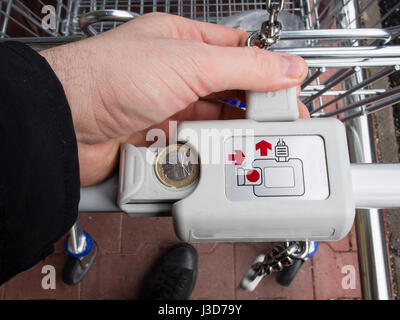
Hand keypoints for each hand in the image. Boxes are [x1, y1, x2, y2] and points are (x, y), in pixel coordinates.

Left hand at [40, 12, 307, 185]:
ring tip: (259, 141)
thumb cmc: (111, 76)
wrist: (67, 122)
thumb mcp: (189, 62)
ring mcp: (168, 108)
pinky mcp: (159, 139)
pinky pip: (196, 145)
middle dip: (256, 106)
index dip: (267, 68)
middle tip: (283, 123)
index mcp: (183, 42)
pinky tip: (223, 151)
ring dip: (233, 131)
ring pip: (214, 121)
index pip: (238, 52)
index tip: (291, 87)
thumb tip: (288, 67)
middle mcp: (176, 74)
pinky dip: (210, 149)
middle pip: (229, 90)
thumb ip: (243, 66)